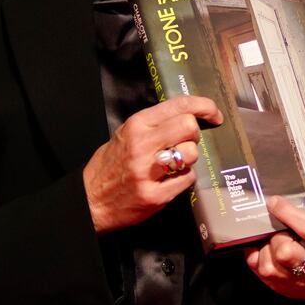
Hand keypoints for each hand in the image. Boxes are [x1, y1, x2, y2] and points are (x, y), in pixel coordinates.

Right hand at [83, 95, 222, 232]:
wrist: (91, 200)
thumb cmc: (110, 166)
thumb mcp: (125, 135)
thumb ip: (153, 125)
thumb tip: (185, 116)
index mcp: (136, 125)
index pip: (179, 105)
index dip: (204, 106)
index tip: (214, 114)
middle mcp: (142, 145)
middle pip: (189, 127)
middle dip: (195, 134)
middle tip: (188, 142)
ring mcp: (148, 171)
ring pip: (191, 153)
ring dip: (189, 159)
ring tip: (176, 164)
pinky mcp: (155, 195)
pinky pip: (187, 179)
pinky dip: (184, 179)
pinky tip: (170, 180)